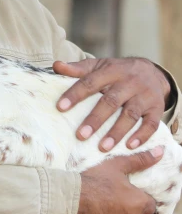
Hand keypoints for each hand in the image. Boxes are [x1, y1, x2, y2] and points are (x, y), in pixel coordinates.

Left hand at [54, 57, 170, 151]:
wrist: (152, 71)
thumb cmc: (117, 72)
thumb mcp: (99, 66)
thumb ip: (78, 69)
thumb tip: (56, 66)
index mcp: (111, 71)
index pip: (90, 82)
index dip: (75, 94)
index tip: (60, 107)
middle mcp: (129, 82)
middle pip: (111, 101)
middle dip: (96, 119)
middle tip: (80, 135)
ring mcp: (144, 95)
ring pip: (130, 114)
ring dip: (117, 132)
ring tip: (102, 147)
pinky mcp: (156, 108)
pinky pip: (151, 123)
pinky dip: (141, 135)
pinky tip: (130, 146)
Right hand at [67, 147, 163, 213]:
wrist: (68, 201)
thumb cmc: (93, 181)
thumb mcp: (116, 166)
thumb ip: (139, 160)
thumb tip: (160, 152)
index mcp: (139, 203)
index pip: (150, 205)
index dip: (140, 200)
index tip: (128, 195)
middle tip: (115, 203)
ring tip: (104, 212)